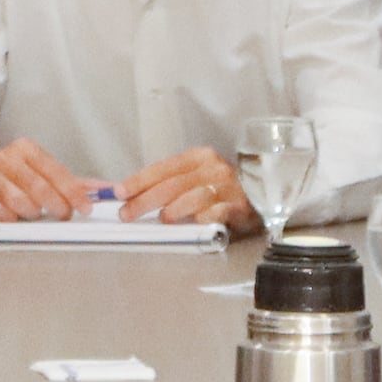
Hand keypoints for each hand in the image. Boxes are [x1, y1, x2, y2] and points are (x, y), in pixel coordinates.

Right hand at [0, 141, 93, 223]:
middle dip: (55, 204)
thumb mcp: (41, 172)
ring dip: (32, 211)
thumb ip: (71, 182)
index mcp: (26, 150)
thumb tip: (104, 189)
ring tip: (37, 215)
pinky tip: (15, 219)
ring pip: (16, 198)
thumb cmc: (13, 176)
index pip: (54, 171)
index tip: (85, 207)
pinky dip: (10, 218)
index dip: (73, 191)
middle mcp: (7, 159)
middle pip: (37, 185)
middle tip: (65, 215)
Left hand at [115, 148, 246, 224]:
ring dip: (173, 210)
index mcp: (199, 157)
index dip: (138, 181)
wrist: (262, 196)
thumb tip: (132, 195)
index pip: (163, 168)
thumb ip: (170, 183)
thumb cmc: (222, 190)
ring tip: (161, 219)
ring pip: (193, 197)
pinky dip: (201, 218)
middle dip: (144, 200)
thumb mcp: (196, 177)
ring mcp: (227, 187)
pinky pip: (216, 213)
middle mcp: (213, 168)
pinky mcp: (239, 207)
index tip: (119, 192)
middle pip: (172, 184)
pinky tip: (192, 223)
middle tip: (127, 213)